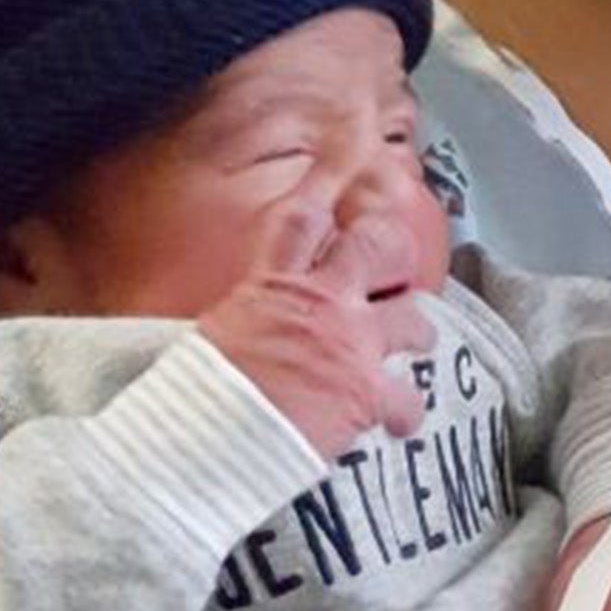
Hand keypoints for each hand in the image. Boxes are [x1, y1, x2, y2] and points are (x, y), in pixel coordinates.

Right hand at [198, 199, 428, 456]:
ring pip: (414, 318)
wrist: (207, 444)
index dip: (323, 188)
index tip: (341, 166)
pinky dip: (406, 412)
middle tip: (393, 264)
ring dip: (415, 332)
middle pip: (379, 246)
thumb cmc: (195, 396)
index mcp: (273, 285)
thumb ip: (243, 317)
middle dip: (393, 249)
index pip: (301, 219)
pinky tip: (399, 422)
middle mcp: (322, 305)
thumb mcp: (211, 336)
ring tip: (413, 342)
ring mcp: (352, 346)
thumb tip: (243, 323)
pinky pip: (409, 397)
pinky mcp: (367, 394)